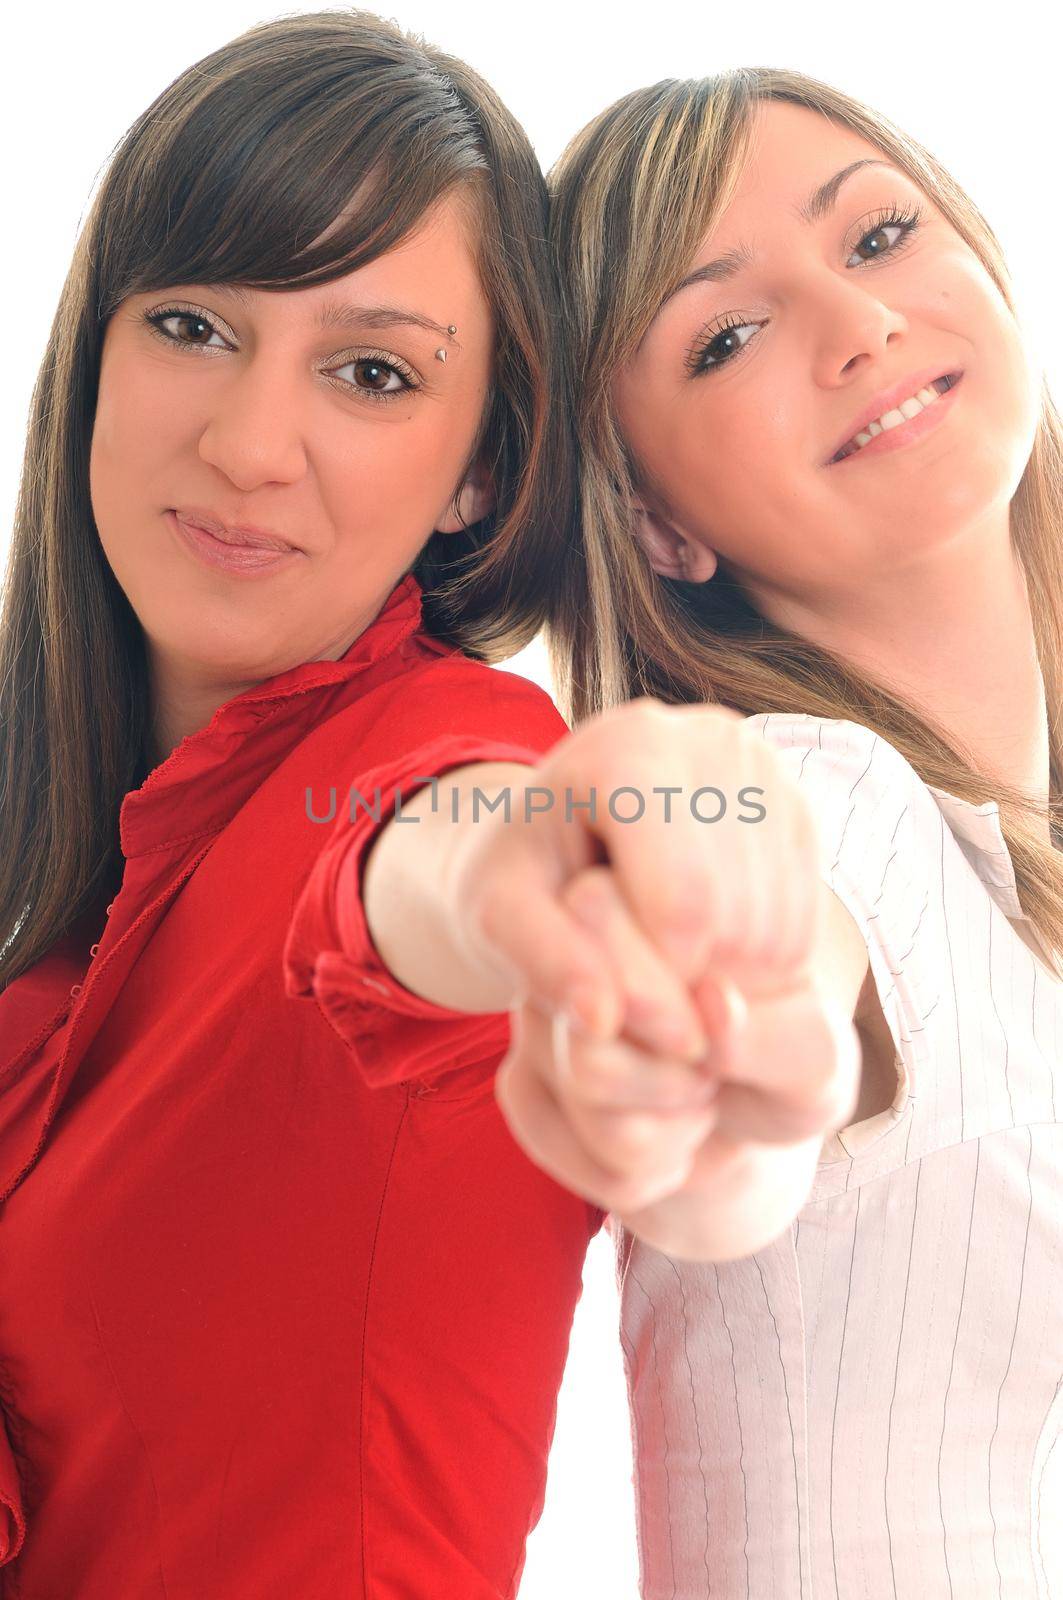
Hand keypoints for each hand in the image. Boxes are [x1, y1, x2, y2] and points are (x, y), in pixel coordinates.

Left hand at [444, 698, 859, 1216]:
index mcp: (630, 749)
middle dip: (692, 983)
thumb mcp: (498, 917)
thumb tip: (604, 1024)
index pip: (685, 902)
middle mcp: (713, 737)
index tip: (615, 999)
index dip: (658, 977)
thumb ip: (543, 965)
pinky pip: (802, 919)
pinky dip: (757, 964)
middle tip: (639, 995)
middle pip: (740, 913)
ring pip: (780, 923)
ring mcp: (764, 766)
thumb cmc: (521, 873)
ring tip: (662, 979)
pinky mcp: (795, 800)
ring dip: (728, 983)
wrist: (562, 822)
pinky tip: (700, 959)